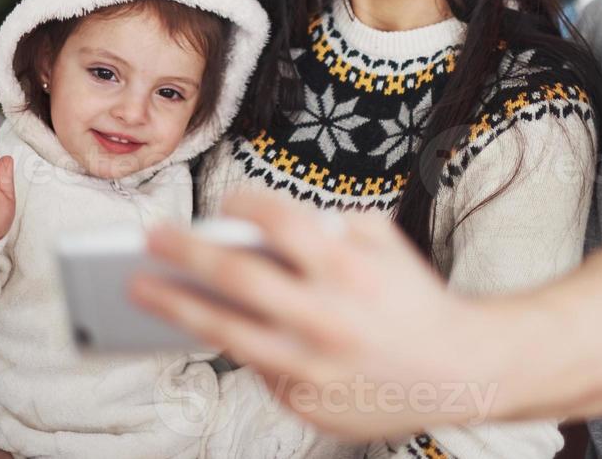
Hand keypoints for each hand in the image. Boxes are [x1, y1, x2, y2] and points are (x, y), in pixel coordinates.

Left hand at [128, 190, 508, 440]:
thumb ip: (328, 227)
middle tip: (147, 238)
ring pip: (227, 332)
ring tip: (142, 289)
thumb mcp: (383, 243)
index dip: (245, 202)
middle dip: (185, 252)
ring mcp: (312, 364)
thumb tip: (256, 226)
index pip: (279, 221)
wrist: (459, 370)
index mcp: (349, 267)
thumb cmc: (412, 296)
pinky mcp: (305, 402)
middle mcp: (326, 315)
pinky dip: (234, 343)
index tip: (222, 199)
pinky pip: (256, 366)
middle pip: (236, 276)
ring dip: (177, 306)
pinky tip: (205, 326)